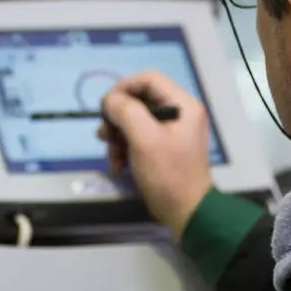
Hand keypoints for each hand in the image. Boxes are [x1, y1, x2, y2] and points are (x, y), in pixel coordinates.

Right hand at [99, 71, 213, 237]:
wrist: (185, 211)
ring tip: (112, 156)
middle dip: (118, 119)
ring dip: (117, 137)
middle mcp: (178, 112)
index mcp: (183, 104)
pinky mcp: (162, 146)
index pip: (148, 79)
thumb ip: (127, 112)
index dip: (124, 88)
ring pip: (134, 120)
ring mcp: (170, 130)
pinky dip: (124, 148)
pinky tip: (118, 165)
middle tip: (105, 136)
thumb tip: (110, 100)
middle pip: (138, 100)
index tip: (106, 106)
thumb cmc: (168, 174)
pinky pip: (137, 137)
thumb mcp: (145, 140)